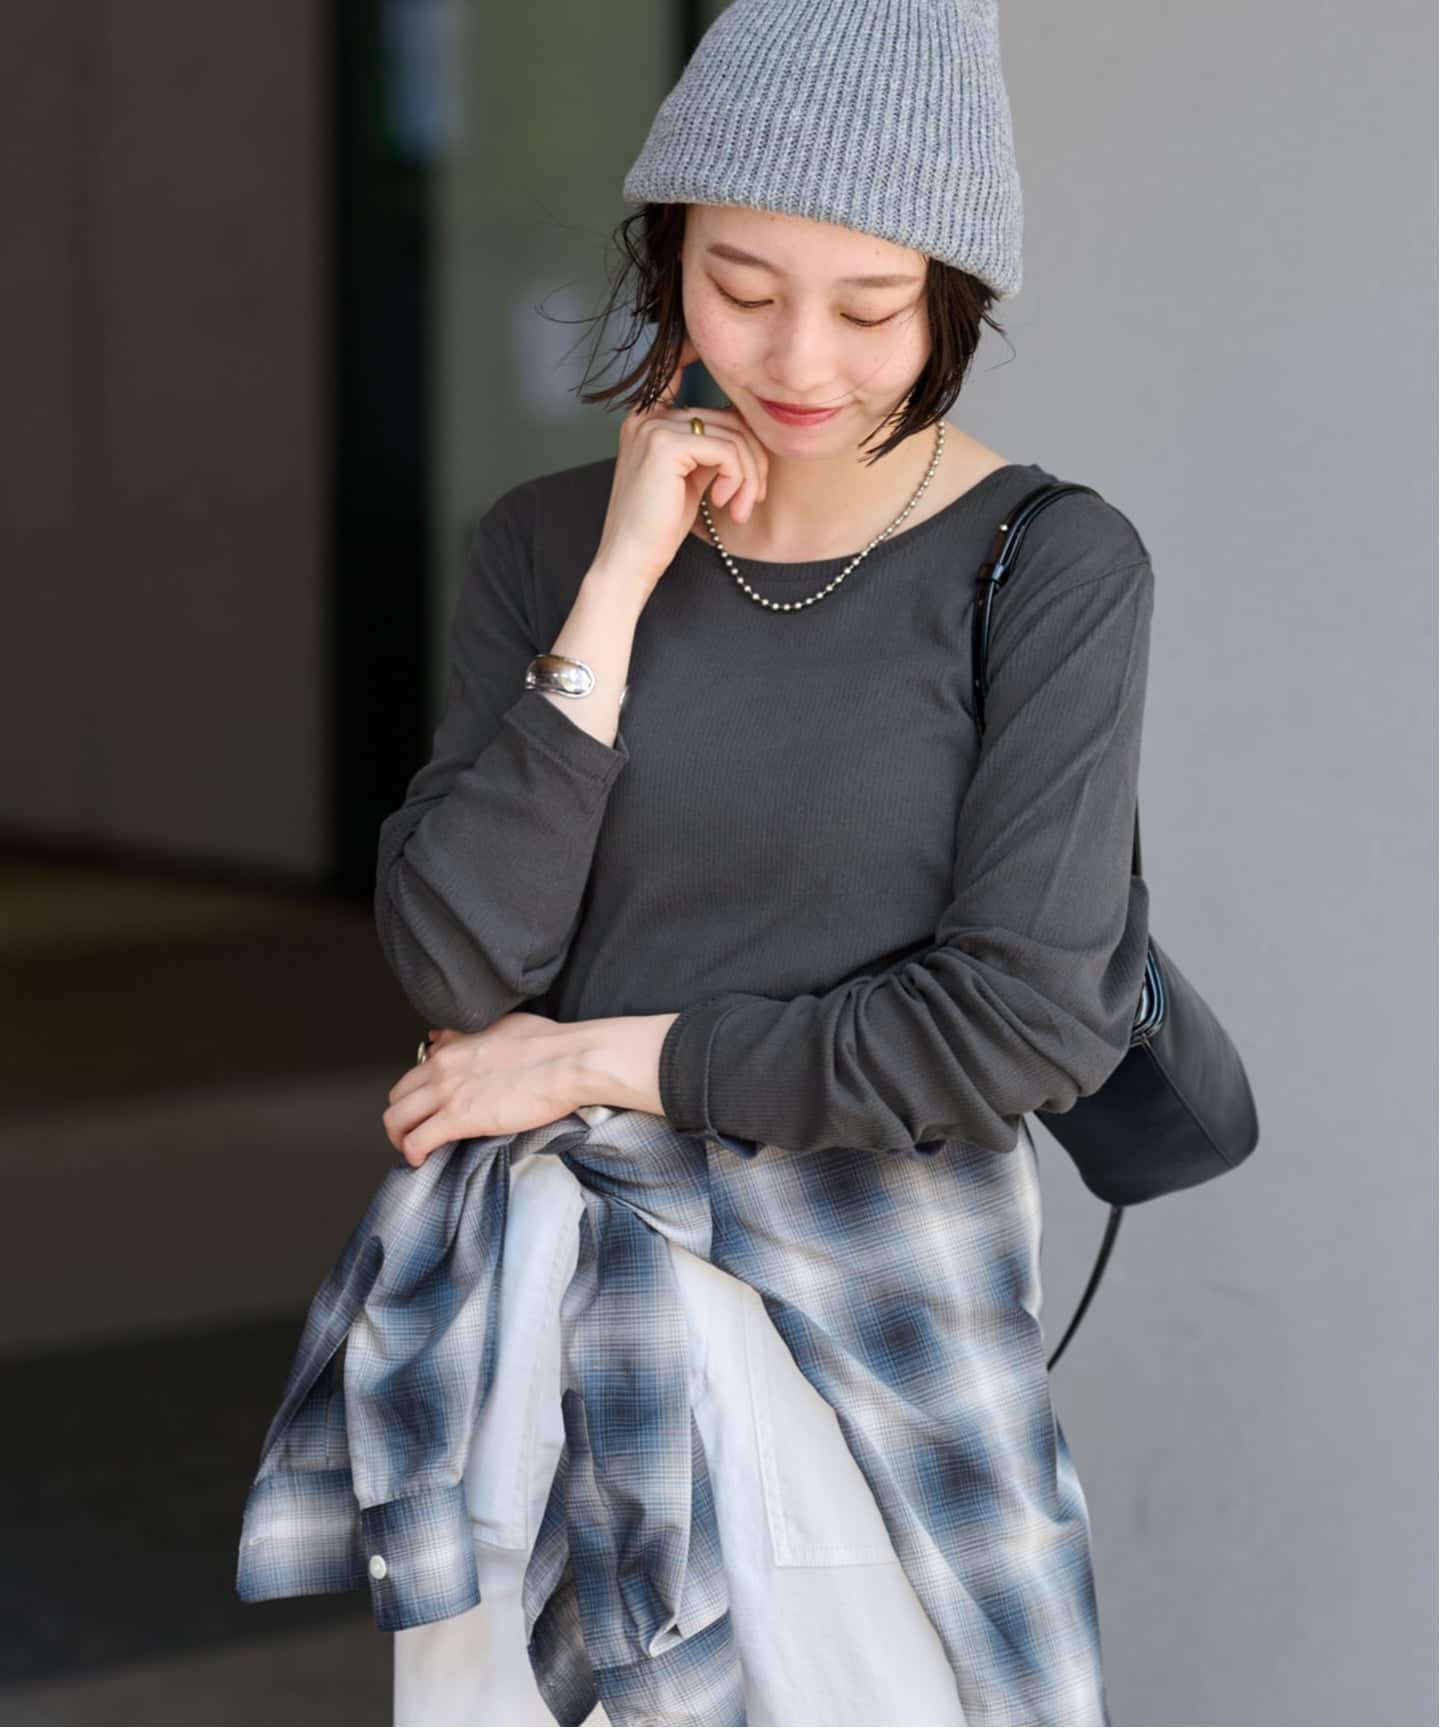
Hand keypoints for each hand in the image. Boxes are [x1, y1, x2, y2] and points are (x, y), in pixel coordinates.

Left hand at [382, 1011, 580, 1166]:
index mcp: (454, 1045)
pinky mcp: (458, 1118)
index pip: (415, 1070)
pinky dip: (412, 1154)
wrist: (568, 1061)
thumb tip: (447, 1037)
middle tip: (416, 1130)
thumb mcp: (502, 1026)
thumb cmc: (549, 1044)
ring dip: (400, 1137)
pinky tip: (421, 1160)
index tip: (427, 1106)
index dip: (417, 1093)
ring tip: (413, 1148)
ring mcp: (447, 1092)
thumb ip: (469, 1034)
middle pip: (397, 1095)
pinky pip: (416, 1141)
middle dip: (402, 1116)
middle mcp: (442, 1065)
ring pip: (396, 1118)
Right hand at [593, 341, 770, 591]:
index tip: (714, 360)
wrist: (629, 560)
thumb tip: (747, 429)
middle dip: (751, 460)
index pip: (683, 372)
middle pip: (726, 417)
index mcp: (647, 419)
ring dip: (749, 476)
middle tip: (751, 498)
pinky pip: (727, 451)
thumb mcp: (689, 478)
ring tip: (740, 508)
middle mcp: (647, 416)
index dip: (698, 356)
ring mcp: (654, 428)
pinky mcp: (667, 446)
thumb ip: (710, 448)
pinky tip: (726, 503)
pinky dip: (739, 479)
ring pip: (733, 435)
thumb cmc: (657, 527)